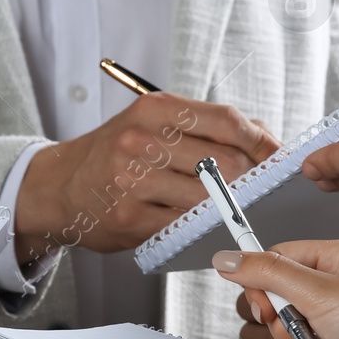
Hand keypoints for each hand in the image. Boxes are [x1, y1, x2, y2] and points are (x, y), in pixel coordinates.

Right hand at [15, 92, 279, 258]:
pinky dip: (204, 229)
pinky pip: (185, 226)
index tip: (279, 160)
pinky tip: (207, 227)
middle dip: (252, 181)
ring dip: (230, 209)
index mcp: (156, 109)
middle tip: (261, 193)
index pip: (228, 121)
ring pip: (209, 198)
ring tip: (237, 211)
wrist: (59, 186)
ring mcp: (133, 179)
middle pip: (225, 162)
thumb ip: (207, 127)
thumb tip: (267, 140)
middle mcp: (142, 139)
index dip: (263, 143)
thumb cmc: (115, 155)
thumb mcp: (153, 124)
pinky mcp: (130, 216)